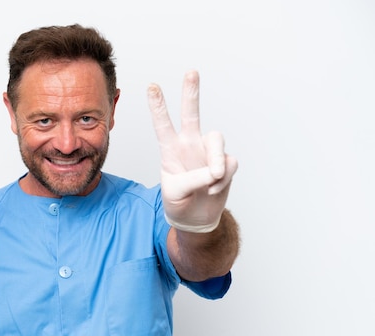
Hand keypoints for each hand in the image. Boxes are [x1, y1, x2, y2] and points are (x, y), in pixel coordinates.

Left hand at [147, 70, 237, 232]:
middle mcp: (189, 144)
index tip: (152, 86)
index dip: (158, 106)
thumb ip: (193, 179)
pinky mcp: (226, 161)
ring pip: (217, 139)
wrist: (197, 217)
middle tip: (191, 72)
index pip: (162, 125)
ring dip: (216, 161)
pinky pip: (229, 164)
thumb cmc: (179, 202)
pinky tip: (213, 189)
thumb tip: (216, 170)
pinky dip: (222, 180)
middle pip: (191, 114)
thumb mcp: (176, 192)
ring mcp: (208, 152)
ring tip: (212, 180)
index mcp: (170, 149)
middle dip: (191, 93)